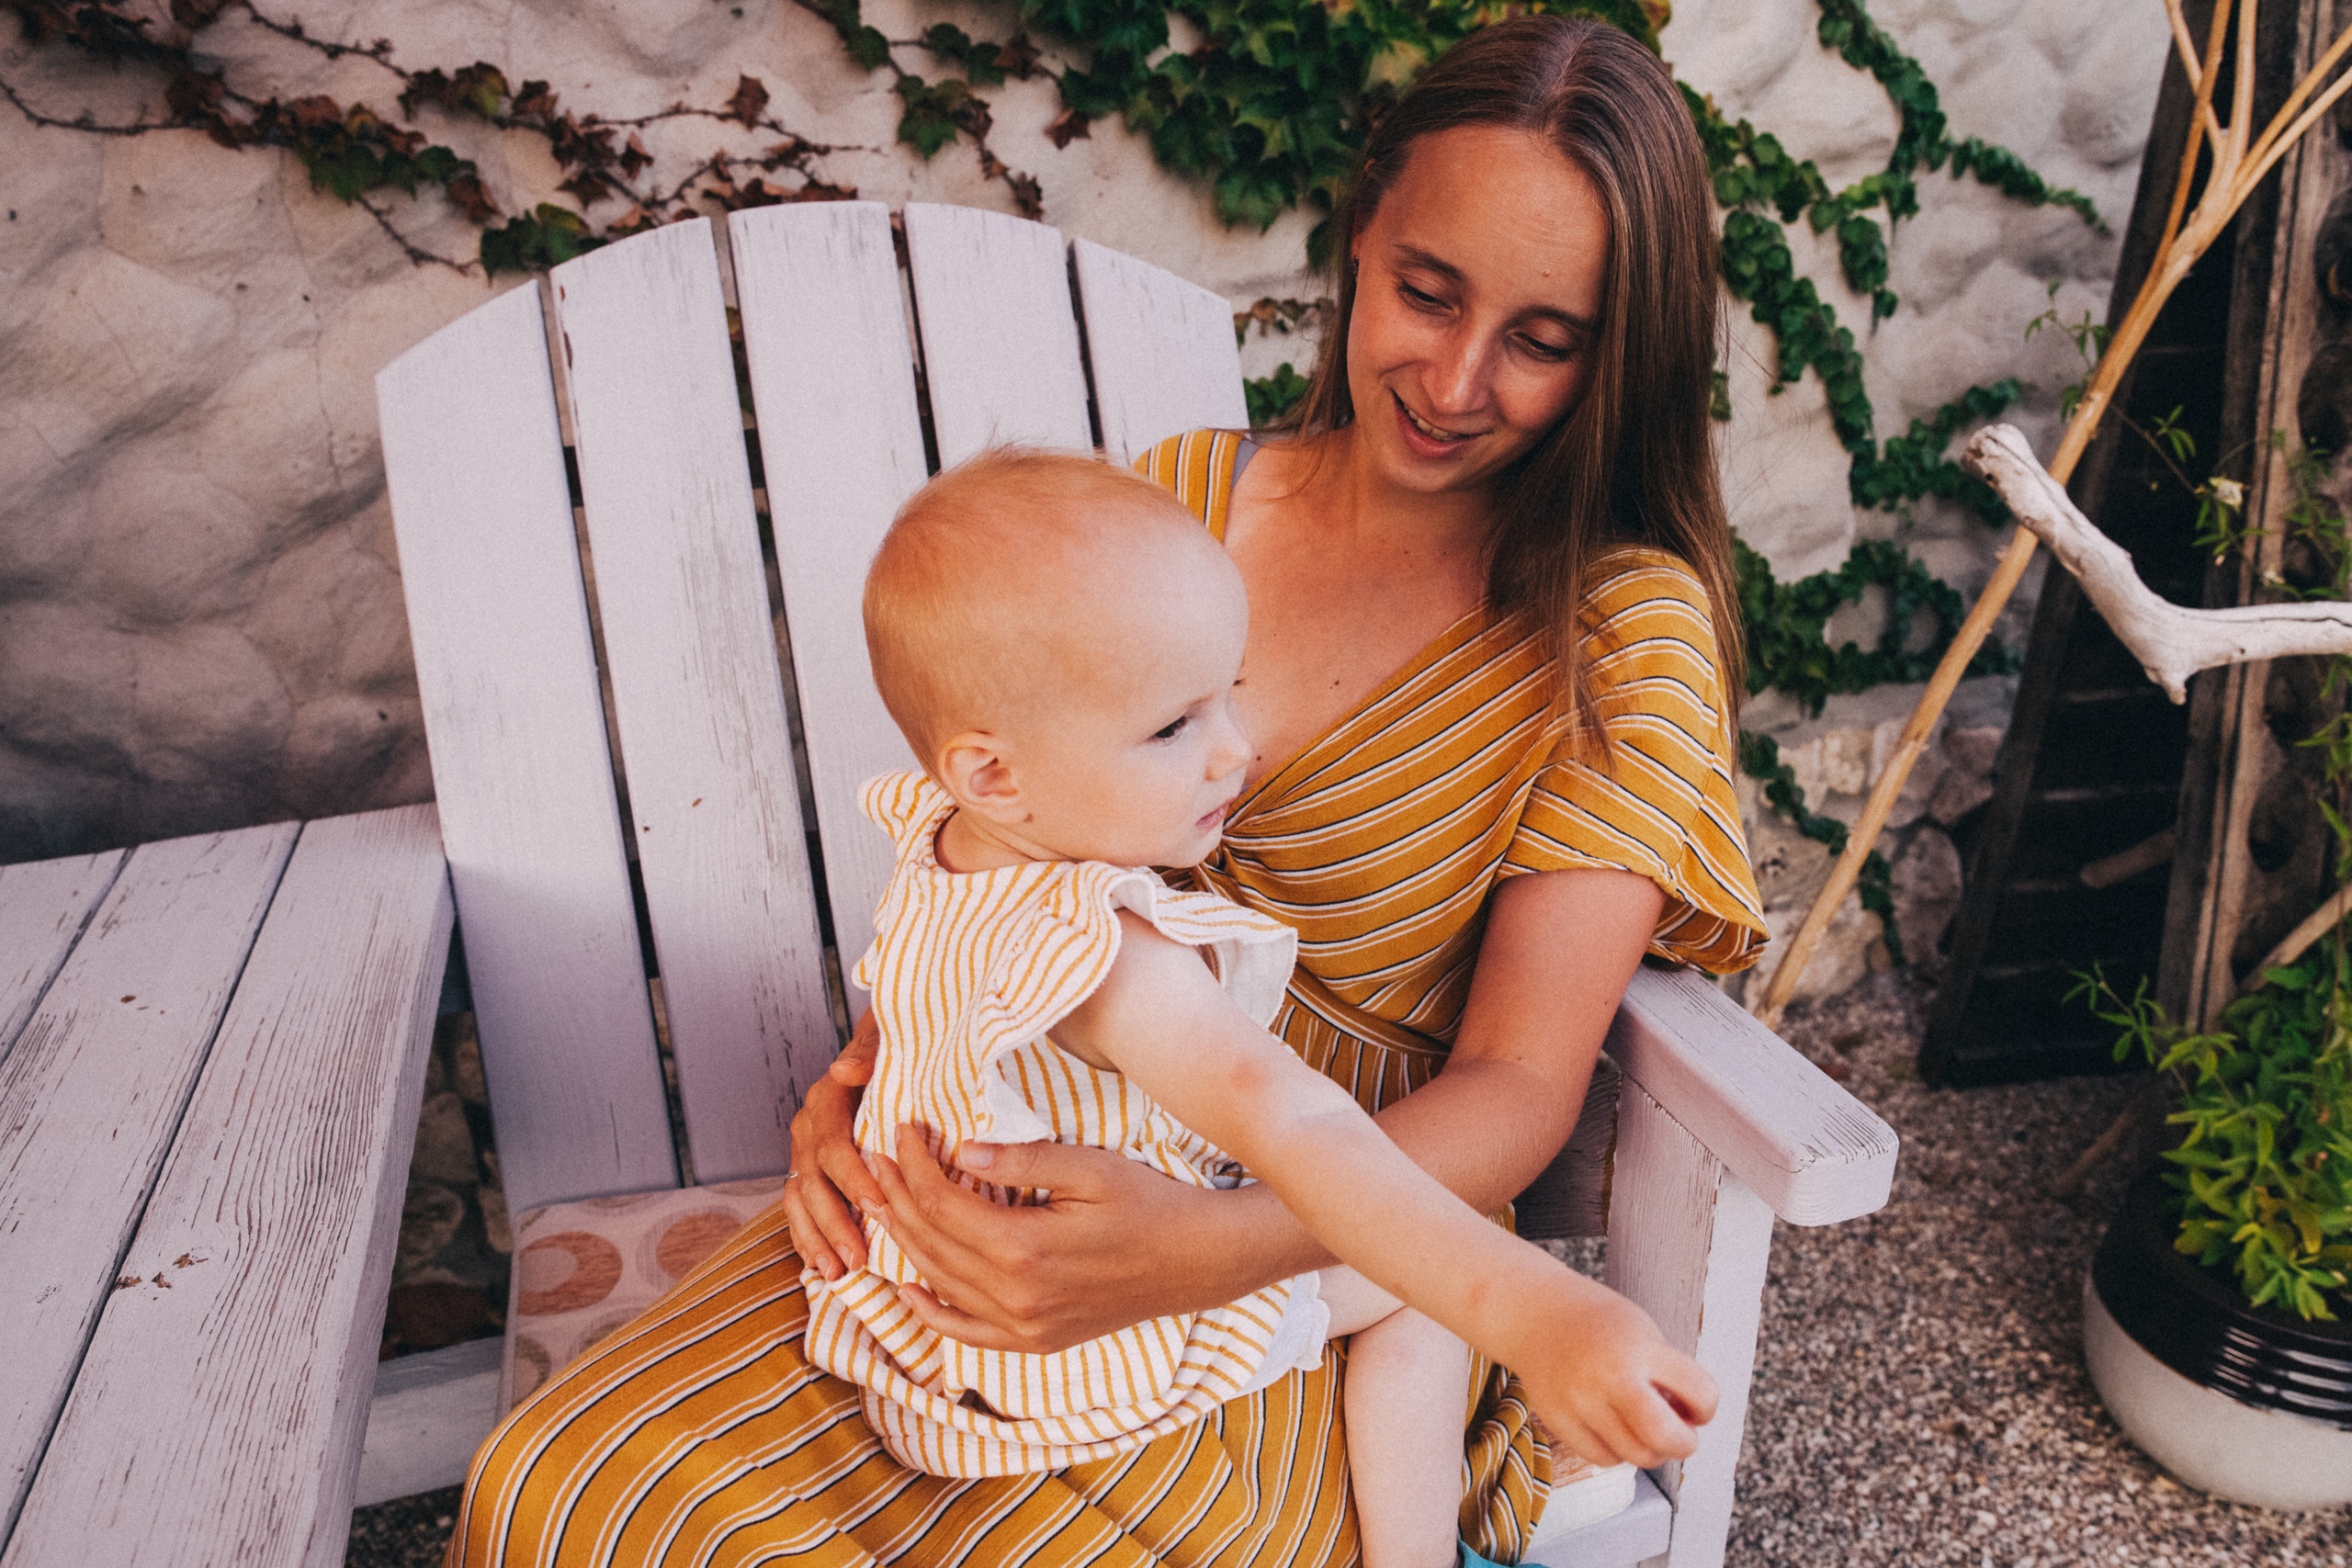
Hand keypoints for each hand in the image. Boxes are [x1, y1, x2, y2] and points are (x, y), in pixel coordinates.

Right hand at [783, 1011, 883, 1279]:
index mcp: (826, 1100)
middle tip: (858, 1258)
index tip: (879, 1208)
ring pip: (800, 1201)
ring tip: (838, 1273)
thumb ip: (868, 1052)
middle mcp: (807, 1126)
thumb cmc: (891, 1051)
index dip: (854, 1180)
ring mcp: (802, 1150)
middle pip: (813, 1182)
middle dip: (835, 1223)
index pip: (834, 1146)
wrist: (875, 1051)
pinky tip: (821, 1267)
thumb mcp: (884, 1042)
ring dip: (817, 1239)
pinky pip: (797, 1208)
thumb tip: (844, 1069)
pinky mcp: (806, 1169)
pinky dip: (806, 1238)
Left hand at [870, 1122, 1274, 1353]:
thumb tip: (961, 1151)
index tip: (901, 1131)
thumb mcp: (1090, 1168)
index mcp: (1024, 1249)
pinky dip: (931, 1312)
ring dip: (904, 1242)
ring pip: (940, 1283)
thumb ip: (1023, 1159)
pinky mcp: (1035, 1341)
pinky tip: (909, 1288)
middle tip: (876, 1157)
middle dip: (897, 1196)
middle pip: (930, 1243)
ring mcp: (1024, 1327)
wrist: (1197, 1261)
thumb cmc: (1149, 1204)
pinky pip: (966, 1333)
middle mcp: (1015, 1297)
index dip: (912, 1166)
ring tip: (884, 1202)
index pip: (941, 1205)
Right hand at [1508, 1282, 1717, 1470]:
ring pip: (1636, 1455)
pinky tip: (1615, 1429)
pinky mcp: (1557, 1420)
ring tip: (1644, 1429)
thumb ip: (1667, 1375)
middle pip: (1664, 1436)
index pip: (1701, 1393)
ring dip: (1651, 1450)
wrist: (1535, 1314)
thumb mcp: (1643, 1331)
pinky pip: (1604, 1459)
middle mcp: (1610, 1375)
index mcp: (1640, 1347)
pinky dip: (1618, 1452)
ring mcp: (1580, 1401)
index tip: (1695, 1405)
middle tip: (1680, 1434)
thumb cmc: (1599, 1323)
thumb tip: (1685, 1427)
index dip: (1706, 1407)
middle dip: (1684, 1444)